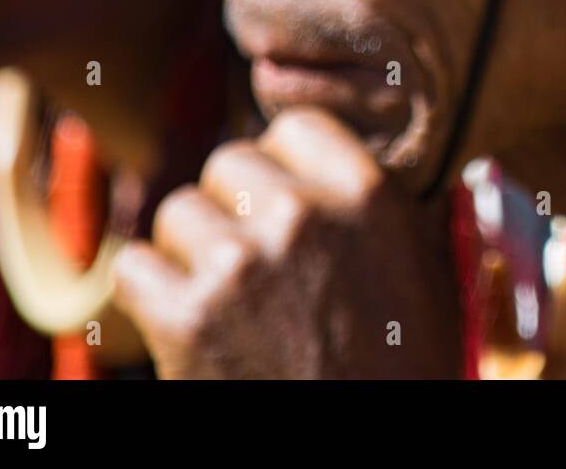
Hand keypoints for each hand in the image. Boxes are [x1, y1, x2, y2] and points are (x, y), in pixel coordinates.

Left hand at [112, 107, 462, 377]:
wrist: (374, 452)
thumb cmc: (406, 368)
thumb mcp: (433, 273)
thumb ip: (399, 209)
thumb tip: (382, 164)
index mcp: (367, 193)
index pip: (292, 129)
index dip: (283, 168)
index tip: (286, 203)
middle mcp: (303, 215)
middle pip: (225, 163)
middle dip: (233, 208)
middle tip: (254, 259)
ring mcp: (240, 265)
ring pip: (176, 213)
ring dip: (191, 252)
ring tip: (228, 298)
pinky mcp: (187, 319)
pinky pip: (133, 267)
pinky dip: (149, 297)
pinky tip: (187, 324)